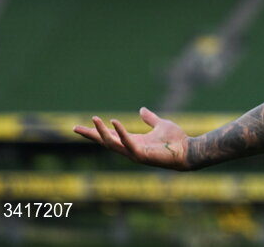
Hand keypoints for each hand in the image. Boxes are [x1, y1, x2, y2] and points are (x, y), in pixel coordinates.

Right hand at [73, 107, 191, 170]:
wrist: (188, 151)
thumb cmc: (176, 140)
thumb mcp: (160, 125)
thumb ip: (150, 119)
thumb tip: (141, 110)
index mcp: (134, 141)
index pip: (110, 137)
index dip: (96, 132)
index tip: (81, 126)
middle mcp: (131, 148)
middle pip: (105, 142)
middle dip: (91, 135)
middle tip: (75, 127)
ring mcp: (135, 153)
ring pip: (112, 143)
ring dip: (102, 132)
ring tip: (95, 119)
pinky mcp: (141, 155)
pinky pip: (127, 143)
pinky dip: (120, 133)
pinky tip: (114, 122)